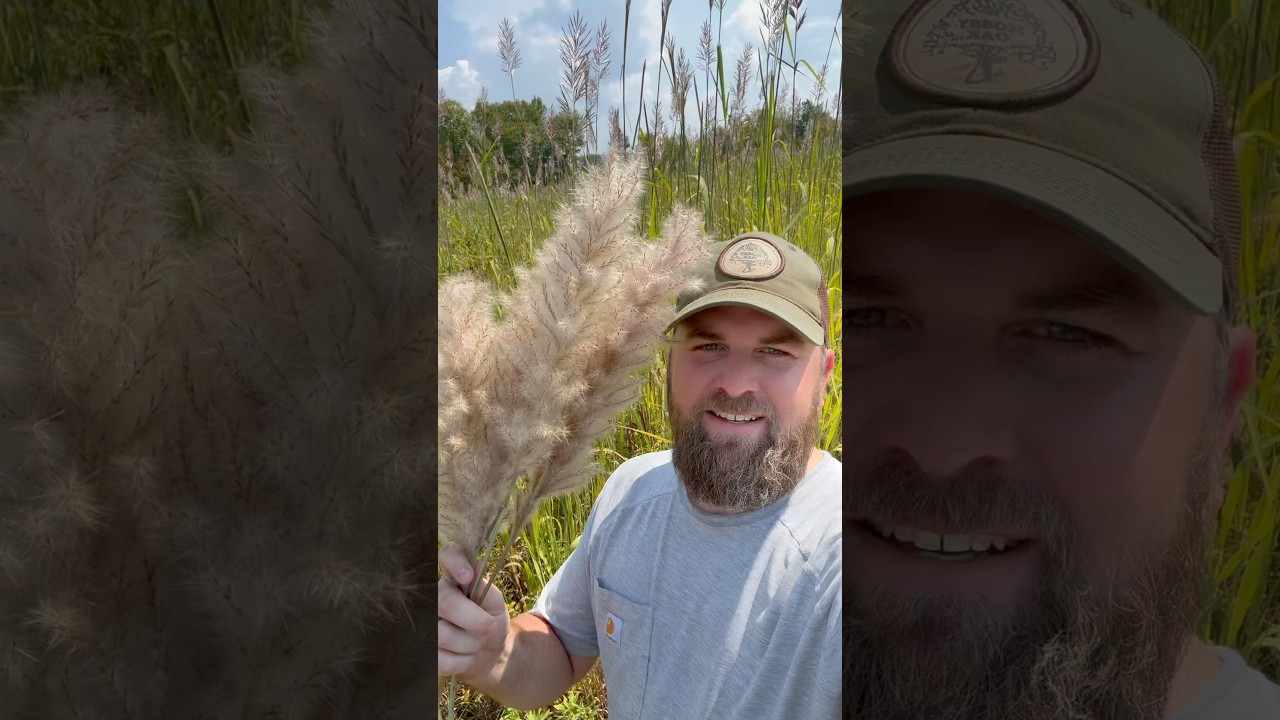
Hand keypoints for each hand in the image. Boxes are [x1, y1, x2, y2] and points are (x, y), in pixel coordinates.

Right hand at [437, 546, 510, 681]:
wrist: (491, 653)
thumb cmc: (491, 620)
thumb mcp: (494, 603)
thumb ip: (484, 586)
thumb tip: (476, 566)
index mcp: (453, 579)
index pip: (447, 556)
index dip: (454, 563)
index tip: (468, 576)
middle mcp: (435, 597)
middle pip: (444, 602)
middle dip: (474, 620)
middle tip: (490, 627)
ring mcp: (426, 625)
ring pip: (442, 634)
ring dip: (471, 643)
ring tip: (478, 642)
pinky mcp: (426, 652)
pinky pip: (442, 660)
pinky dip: (463, 661)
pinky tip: (467, 656)